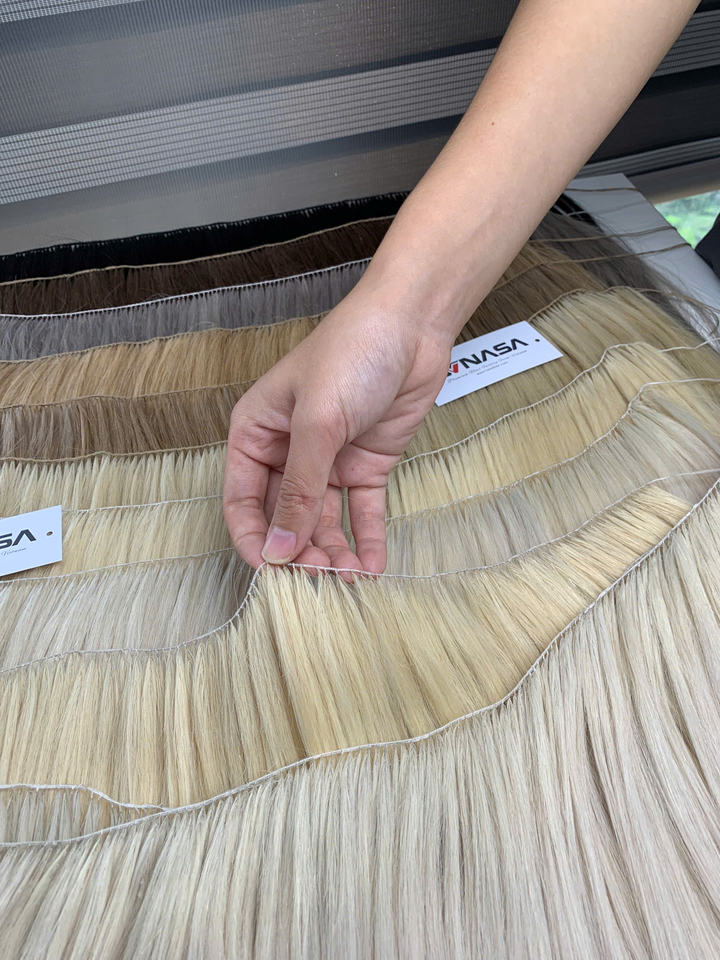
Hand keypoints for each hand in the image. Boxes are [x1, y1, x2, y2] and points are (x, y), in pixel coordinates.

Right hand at [223, 281, 452, 574]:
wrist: (413, 324)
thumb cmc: (352, 352)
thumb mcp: (318, 424)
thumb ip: (300, 490)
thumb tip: (280, 547)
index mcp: (257, 434)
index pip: (242, 501)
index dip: (255, 539)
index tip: (273, 572)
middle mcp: (288, 452)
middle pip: (285, 518)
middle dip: (300, 552)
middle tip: (321, 580)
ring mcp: (329, 460)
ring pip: (324, 521)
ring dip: (335, 552)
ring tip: (350, 578)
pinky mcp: (366, 465)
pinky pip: (362, 511)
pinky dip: (366, 539)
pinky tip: (372, 566)